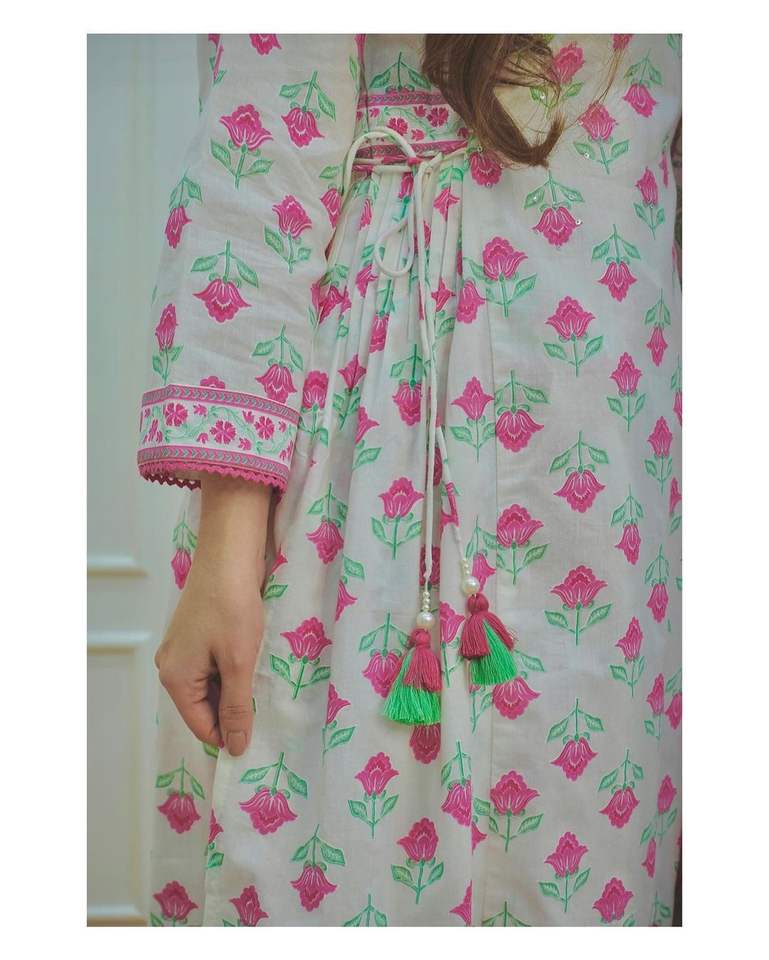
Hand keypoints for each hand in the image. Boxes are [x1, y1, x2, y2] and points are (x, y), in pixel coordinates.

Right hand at [154, 476, 272, 755]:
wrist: (228, 554)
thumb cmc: (232, 607)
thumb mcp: (238, 662)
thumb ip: (236, 707)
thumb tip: (235, 748)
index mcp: (175, 678)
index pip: (201, 726)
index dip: (230, 735)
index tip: (261, 736)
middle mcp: (170, 665)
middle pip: (204, 706)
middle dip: (233, 709)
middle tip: (266, 707)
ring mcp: (181, 648)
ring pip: (210, 685)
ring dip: (235, 687)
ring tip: (262, 682)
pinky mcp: (194, 632)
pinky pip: (211, 664)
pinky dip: (231, 668)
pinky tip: (252, 660)